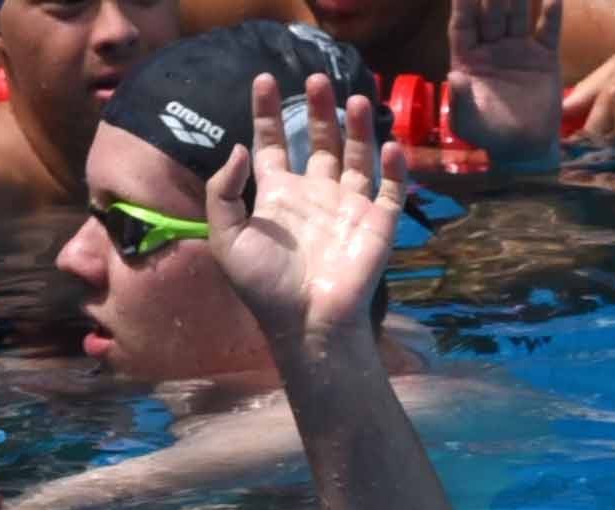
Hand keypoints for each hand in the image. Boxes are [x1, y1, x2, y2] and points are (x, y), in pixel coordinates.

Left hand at [211, 72, 404, 358]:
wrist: (307, 325)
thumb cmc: (264, 288)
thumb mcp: (226, 239)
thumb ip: (222, 192)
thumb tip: (238, 149)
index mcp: (278, 196)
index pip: (272, 144)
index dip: (267, 113)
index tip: (263, 80)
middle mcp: (314, 195)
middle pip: (318, 141)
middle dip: (317, 109)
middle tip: (316, 78)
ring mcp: (348, 208)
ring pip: (356, 156)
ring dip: (357, 127)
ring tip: (356, 98)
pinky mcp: (377, 225)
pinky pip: (389, 190)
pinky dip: (392, 168)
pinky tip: (389, 145)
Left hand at [446, 0, 565, 163]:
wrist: (525, 149)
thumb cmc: (490, 135)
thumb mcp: (468, 123)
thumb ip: (459, 100)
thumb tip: (454, 78)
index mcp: (468, 57)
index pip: (463, 22)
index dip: (462, 1)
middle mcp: (492, 46)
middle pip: (491, 10)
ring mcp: (518, 49)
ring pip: (518, 13)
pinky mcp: (544, 57)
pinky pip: (548, 30)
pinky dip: (551, 13)